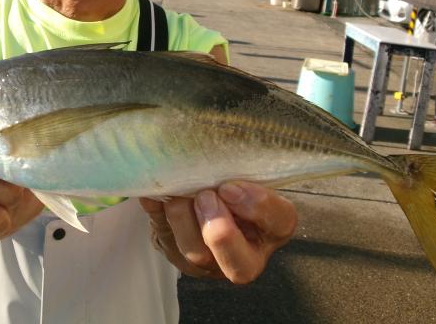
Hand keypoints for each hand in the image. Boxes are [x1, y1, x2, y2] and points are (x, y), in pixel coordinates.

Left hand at [140, 181, 296, 283]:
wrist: (201, 190)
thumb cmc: (232, 177)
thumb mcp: (248, 172)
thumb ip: (243, 170)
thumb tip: (222, 169)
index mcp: (272, 228)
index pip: (280, 222)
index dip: (257, 206)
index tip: (230, 186)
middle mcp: (245, 255)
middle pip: (239, 266)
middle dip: (220, 231)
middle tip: (205, 197)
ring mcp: (208, 262)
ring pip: (195, 253)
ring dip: (183, 218)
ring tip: (179, 192)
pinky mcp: (175, 253)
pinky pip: (163, 236)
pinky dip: (157, 210)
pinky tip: (154, 194)